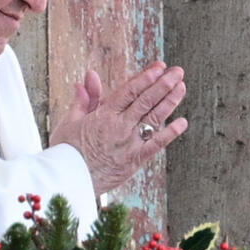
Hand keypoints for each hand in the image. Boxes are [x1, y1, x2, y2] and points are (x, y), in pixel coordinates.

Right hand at [49, 61, 187, 192]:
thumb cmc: (66, 152)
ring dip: (169, 101)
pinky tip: (183, 122)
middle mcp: (119, 126)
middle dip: (163, 83)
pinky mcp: (134, 160)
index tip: (159, 67)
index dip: (146, 77)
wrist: (66, 182)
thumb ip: (85, 99)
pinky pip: (156, 145)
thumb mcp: (71, 121)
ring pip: (153, 118)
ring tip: (181, 87)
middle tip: (178, 71)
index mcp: (103, 115)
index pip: (129, 91)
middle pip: (145, 101)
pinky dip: (170, 133)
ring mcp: (129, 143)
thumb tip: (89, 76)